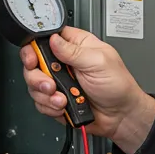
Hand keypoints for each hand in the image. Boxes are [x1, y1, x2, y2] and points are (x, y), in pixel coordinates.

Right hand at [21, 27, 154, 153]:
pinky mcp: (56, 99)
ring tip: (62, 98)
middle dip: (37, 75)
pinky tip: (64, 106)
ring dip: (45, 94)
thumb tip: (54, 39)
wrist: (121, 116)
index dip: (35, 45)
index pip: (47, 38)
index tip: (34, 57)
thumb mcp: (99, 62)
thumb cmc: (118, 86)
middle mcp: (64, 63)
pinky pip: (41, 102)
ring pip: (34, 84)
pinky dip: (50, 106)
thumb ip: (74, 50)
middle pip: (34, 62)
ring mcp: (59, 82)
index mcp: (76, 47)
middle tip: (50, 83)